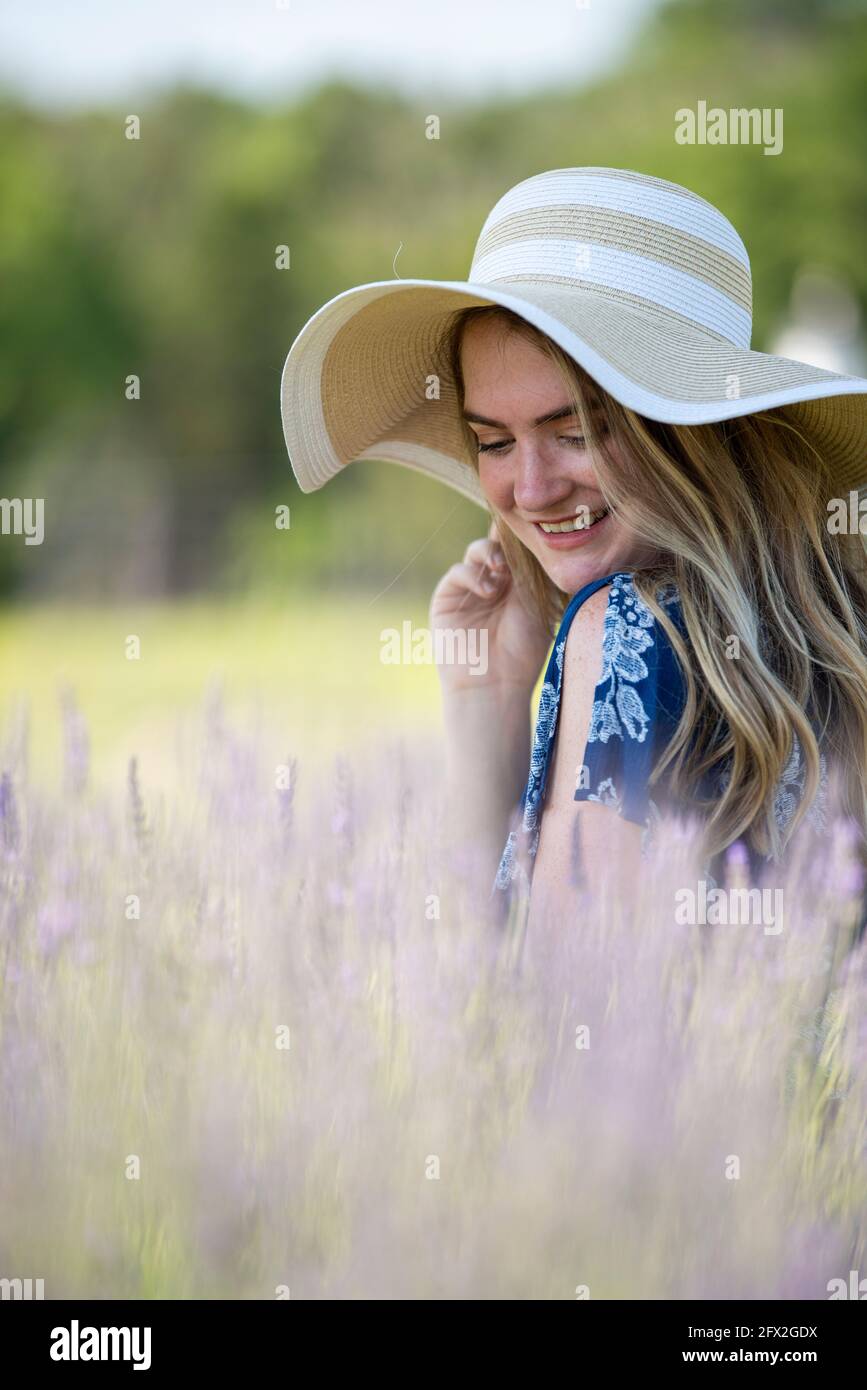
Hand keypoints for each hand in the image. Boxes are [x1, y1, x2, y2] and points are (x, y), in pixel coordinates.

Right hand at [429, 519, 552, 693]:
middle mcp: (493, 581)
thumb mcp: (534, 606)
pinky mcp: (446, 596)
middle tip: (516, 548)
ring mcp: (469, 587)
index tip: (533, 526)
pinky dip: (472, 575)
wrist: (493, 684)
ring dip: (489, 552)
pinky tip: (487, 591)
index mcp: (517, 582)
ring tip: (501, 568)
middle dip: (506, 539)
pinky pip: (458, 572)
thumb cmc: (522, 651)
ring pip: (476, 551)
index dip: (522, 535)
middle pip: (496, 542)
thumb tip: (534, 535)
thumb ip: (529, 571)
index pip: (517, 548)